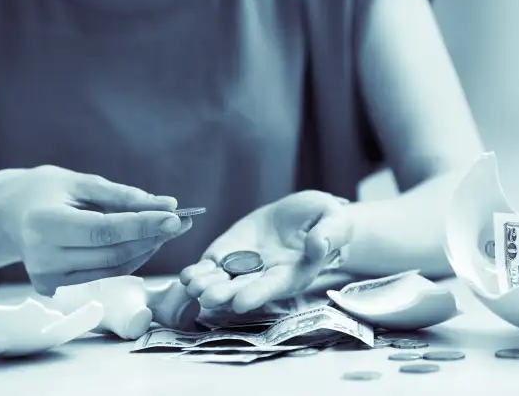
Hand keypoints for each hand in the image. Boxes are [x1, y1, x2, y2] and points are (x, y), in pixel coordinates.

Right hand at [0, 166, 189, 294]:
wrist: (8, 215)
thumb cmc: (46, 191)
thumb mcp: (81, 182)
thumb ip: (124, 196)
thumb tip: (168, 205)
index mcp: (44, 223)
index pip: (104, 230)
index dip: (142, 225)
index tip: (176, 216)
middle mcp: (43, 257)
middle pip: (112, 253)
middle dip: (152, 237)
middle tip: (180, 220)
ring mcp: (47, 279)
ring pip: (113, 269)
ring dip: (145, 250)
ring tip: (165, 228)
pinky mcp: (54, 290)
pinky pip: (104, 276)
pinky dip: (128, 259)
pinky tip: (142, 242)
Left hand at [179, 191, 352, 312]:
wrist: (303, 216)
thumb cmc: (325, 221)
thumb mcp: (332, 221)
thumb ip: (328, 234)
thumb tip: (319, 243)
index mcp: (293, 274)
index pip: (273, 287)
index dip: (257, 294)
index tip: (240, 302)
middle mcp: (266, 277)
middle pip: (243, 289)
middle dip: (225, 293)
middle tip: (208, 297)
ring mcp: (244, 267)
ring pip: (223, 281)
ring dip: (207, 285)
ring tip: (191, 285)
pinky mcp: (228, 254)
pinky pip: (211, 266)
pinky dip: (199, 272)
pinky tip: (186, 276)